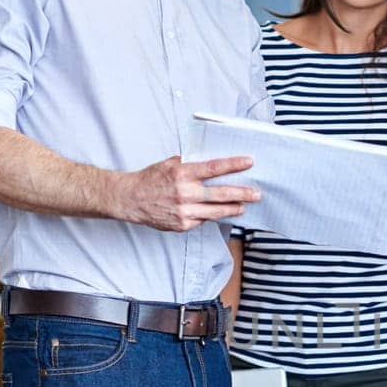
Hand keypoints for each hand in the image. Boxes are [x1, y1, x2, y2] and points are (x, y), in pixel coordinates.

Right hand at [116, 155, 258, 231]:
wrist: (130, 199)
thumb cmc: (150, 179)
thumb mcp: (169, 164)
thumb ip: (189, 164)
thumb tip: (211, 164)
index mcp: (182, 173)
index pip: (214, 168)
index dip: (233, 165)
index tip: (249, 162)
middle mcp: (185, 193)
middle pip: (221, 193)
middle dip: (242, 193)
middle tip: (256, 193)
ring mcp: (184, 211)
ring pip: (216, 211)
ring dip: (233, 208)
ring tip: (244, 206)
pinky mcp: (182, 225)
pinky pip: (203, 220)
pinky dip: (213, 216)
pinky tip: (222, 213)